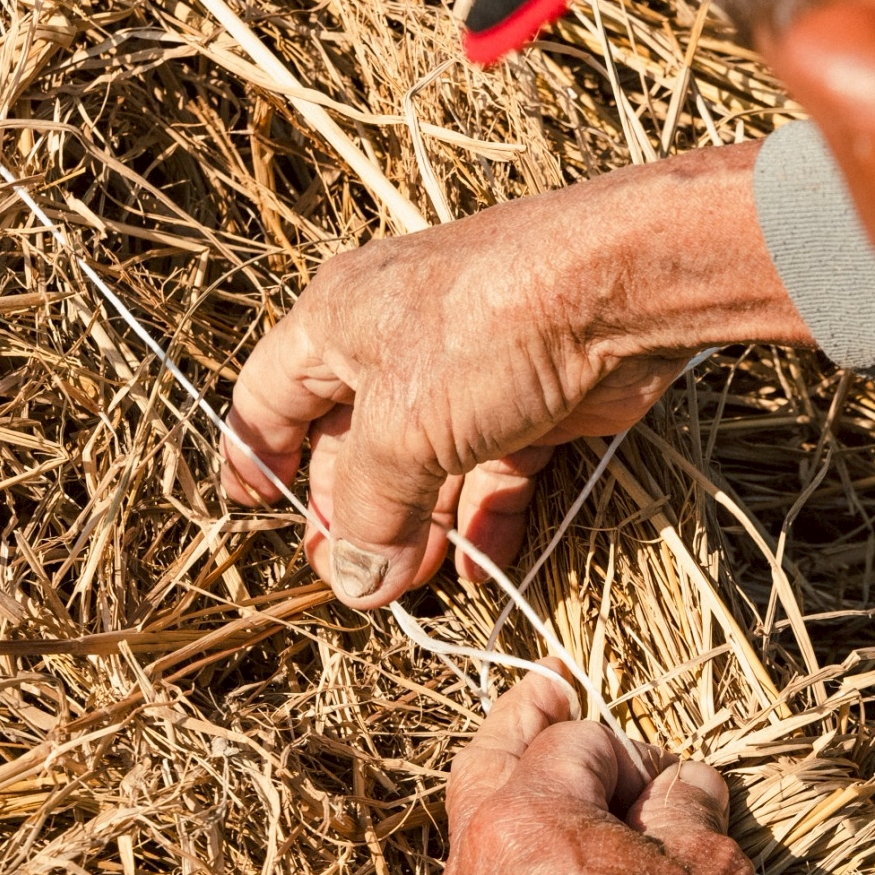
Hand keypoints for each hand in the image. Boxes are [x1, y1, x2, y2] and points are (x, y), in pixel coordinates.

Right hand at [222, 143, 811, 607]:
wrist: (620, 286)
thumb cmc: (487, 329)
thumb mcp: (404, 430)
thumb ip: (371, 511)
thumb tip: (353, 583)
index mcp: (337, 324)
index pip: (270, 396)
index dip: (256, 455)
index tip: (254, 513)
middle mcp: (396, 342)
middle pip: (353, 442)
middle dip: (351, 513)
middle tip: (351, 579)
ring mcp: (469, 372)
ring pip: (428, 464)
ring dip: (420, 528)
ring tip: (413, 588)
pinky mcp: (535, 401)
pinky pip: (495, 469)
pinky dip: (483, 517)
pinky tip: (479, 567)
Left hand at [438, 672, 766, 874]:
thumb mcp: (709, 869)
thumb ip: (690, 806)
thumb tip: (683, 780)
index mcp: (525, 816)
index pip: (573, 740)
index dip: (630, 748)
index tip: (671, 778)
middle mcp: (476, 857)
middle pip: (486, 759)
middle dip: (522, 718)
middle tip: (548, 686)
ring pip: (478, 822)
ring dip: (514, 788)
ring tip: (550, 773)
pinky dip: (515, 851)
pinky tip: (554, 862)